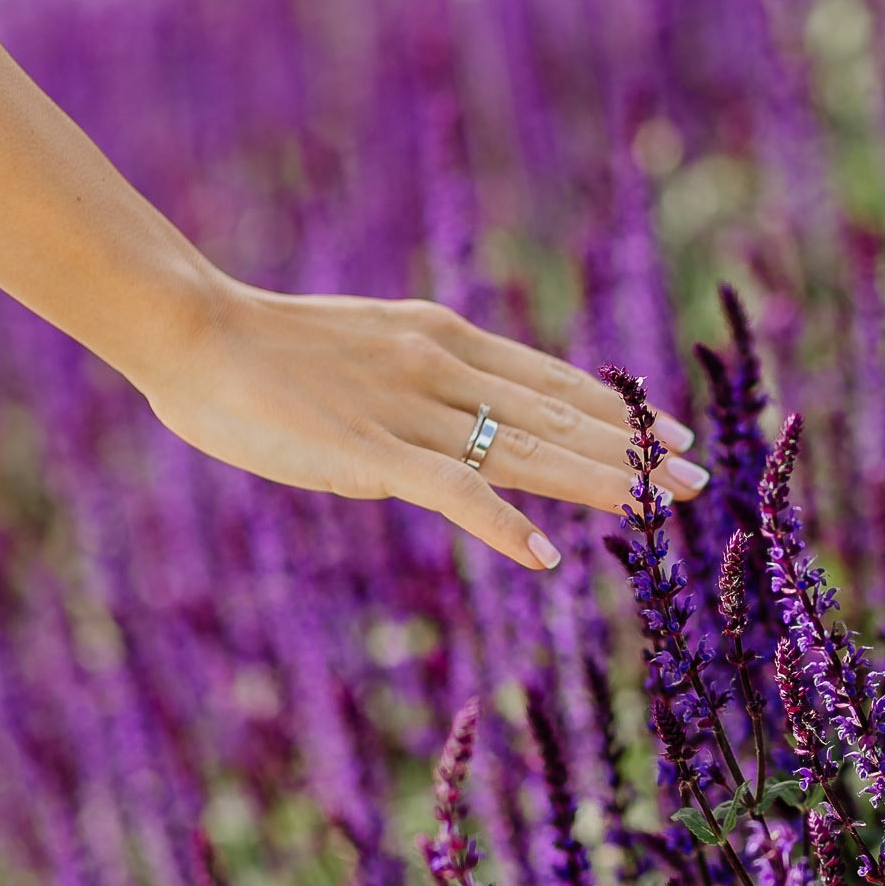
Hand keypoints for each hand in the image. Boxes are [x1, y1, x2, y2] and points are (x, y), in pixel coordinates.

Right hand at [137, 274, 703, 568]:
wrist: (189, 329)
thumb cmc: (259, 348)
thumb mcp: (362, 351)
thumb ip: (413, 382)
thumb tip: (449, 425)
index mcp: (444, 338)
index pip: (552, 378)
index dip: (615, 409)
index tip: (667, 431)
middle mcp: (445, 368)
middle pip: (560, 413)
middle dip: (632, 448)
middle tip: (695, 475)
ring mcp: (413, 411)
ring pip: (529, 449)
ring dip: (601, 480)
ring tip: (660, 502)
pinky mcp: (373, 453)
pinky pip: (455, 493)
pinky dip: (506, 526)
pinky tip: (548, 556)